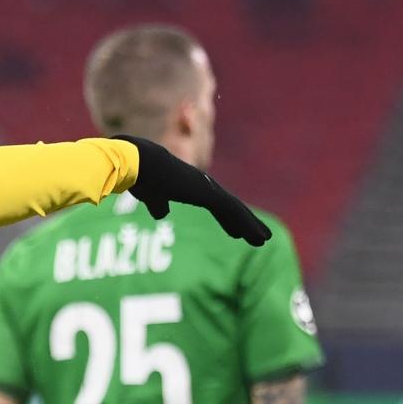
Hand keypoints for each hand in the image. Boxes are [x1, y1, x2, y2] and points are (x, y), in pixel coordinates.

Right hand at [116, 134, 271, 246]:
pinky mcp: (209, 193)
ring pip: (235, 209)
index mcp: (189, 184)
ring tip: (264, 240)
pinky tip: (257, 236)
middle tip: (259, 236)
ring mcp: (207, 187)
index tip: (236, 231)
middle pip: (229, 205)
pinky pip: (232, 211)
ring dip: (251, 225)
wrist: (139, 163)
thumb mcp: (150, 195)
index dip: (226, 218)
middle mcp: (202, 183)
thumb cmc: (140, 177)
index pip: (214, 203)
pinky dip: (247, 224)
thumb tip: (162, 214)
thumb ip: (158, 203)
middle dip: (244, 221)